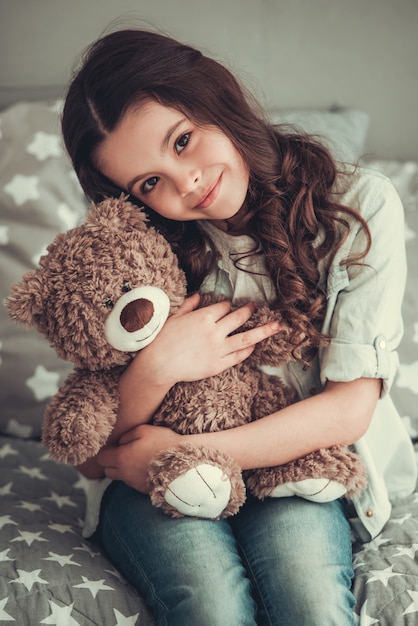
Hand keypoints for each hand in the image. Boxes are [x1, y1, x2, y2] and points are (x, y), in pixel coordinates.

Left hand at [97, 424, 181, 492]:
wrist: (184, 463)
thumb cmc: (164, 443)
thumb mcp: (144, 430)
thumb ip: (127, 435)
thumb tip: (120, 443)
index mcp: (121, 458)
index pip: (101, 458)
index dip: (107, 451)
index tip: (116, 446)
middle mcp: (124, 474)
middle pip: (107, 471)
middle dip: (112, 462)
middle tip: (125, 452)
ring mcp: (134, 484)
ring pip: (120, 478)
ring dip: (124, 469)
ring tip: (139, 459)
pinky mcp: (144, 490)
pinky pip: (133, 483)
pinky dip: (136, 476)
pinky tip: (148, 467)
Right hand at [135, 293, 280, 387]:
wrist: (158, 365)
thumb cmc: (162, 340)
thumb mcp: (173, 317)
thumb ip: (188, 306)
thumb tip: (199, 296)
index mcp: (203, 317)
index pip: (223, 307)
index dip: (227, 306)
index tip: (228, 306)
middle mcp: (215, 331)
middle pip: (239, 318)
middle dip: (249, 310)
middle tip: (256, 307)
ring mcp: (218, 349)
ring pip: (246, 337)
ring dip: (263, 330)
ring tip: (276, 326)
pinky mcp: (218, 365)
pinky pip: (238, 356)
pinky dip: (247, 350)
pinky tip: (254, 346)